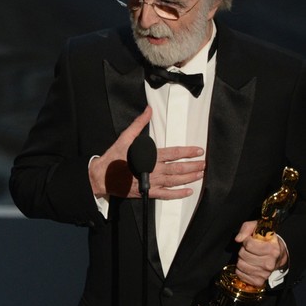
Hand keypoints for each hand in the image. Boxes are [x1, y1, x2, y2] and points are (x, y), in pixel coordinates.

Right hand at [89, 106, 204, 198]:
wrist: (102, 177)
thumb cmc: (113, 158)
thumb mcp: (125, 138)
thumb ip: (139, 124)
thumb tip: (148, 110)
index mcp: (149, 156)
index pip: (174, 153)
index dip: (188, 152)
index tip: (198, 151)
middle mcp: (153, 170)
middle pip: (178, 168)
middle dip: (193, 166)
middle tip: (204, 164)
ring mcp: (151, 182)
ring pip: (175, 181)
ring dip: (189, 178)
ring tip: (200, 175)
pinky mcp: (148, 192)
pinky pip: (166, 195)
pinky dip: (178, 194)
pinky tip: (188, 192)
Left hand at [234, 220, 287, 287]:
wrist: (278, 256)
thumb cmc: (266, 241)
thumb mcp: (258, 228)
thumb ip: (247, 228)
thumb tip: (238, 239)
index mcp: (272, 249)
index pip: (248, 245)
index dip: (246, 241)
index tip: (250, 241)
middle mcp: (269, 263)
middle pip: (243, 255)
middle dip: (242, 250)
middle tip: (249, 250)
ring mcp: (265, 273)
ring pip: (240, 265)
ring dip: (241, 260)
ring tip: (248, 257)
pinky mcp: (259, 281)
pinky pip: (241, 275)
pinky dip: (240, 270)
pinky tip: (247, 265)